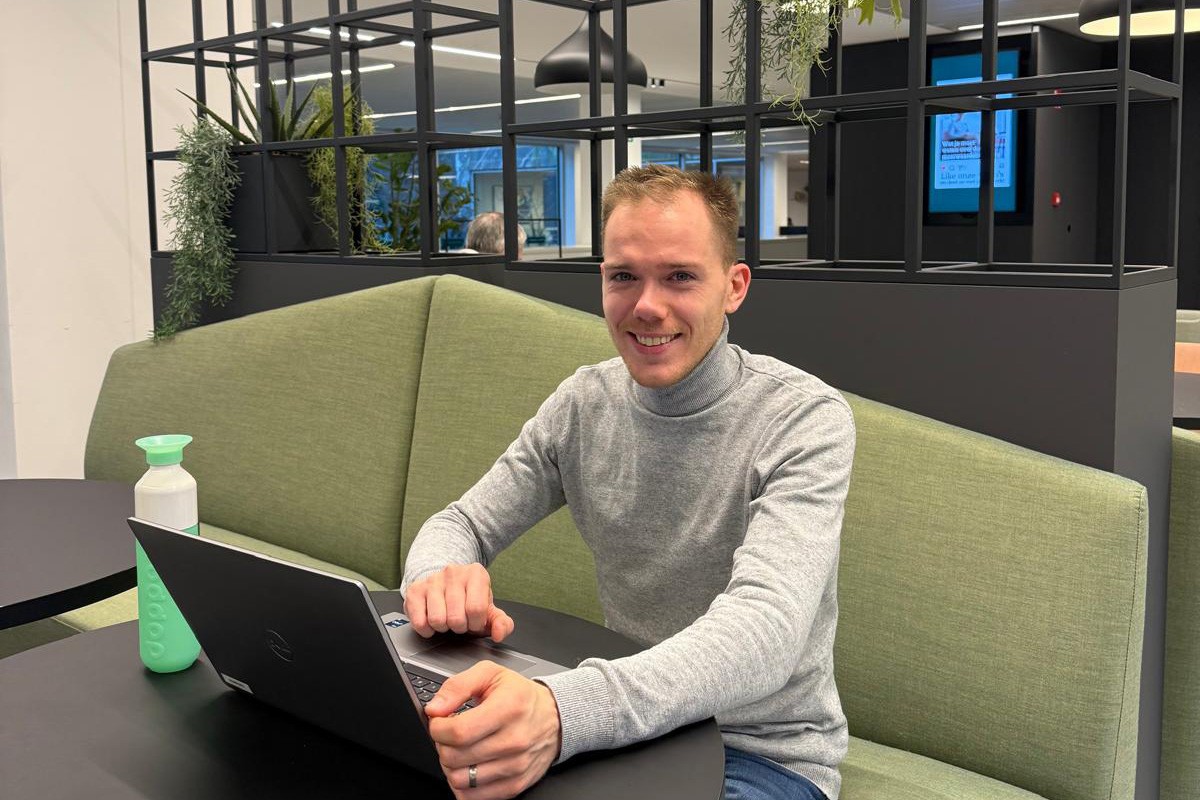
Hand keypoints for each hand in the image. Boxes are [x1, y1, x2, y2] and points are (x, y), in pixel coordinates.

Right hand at [405, 563, 514, 641]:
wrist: (446, 583)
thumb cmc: (469, 599)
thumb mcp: (489, 609)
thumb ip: (502, 623)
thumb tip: (499, 634)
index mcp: (476, 574)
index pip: (476, 609)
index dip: (475, 623)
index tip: (474, 621)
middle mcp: (453, 573)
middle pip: (456, 617)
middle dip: (459, 627)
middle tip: (460, 621)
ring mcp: (432, 580)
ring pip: (437, 620)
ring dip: (443, 627)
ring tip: (447, 619)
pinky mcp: (415, 590)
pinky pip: (419, 621)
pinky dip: (427, 629)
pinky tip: (432, 621)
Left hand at [426, 661, 561, 799]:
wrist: (554, 718)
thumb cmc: (520, 696)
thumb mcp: (490, 674)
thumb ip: (458, 686)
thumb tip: (435, 708)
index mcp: (508, 708)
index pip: (458, 732)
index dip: (437, 728)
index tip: (439, 722)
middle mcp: (514, 740)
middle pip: (454, 757)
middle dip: (442, 745)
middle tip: (450, 735)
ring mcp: (516, 766)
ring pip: (460, 780)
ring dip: (451, 766)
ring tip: (460, 750)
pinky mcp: (515, 785)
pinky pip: (473, 797)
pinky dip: (464, 785)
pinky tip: (469, 766)